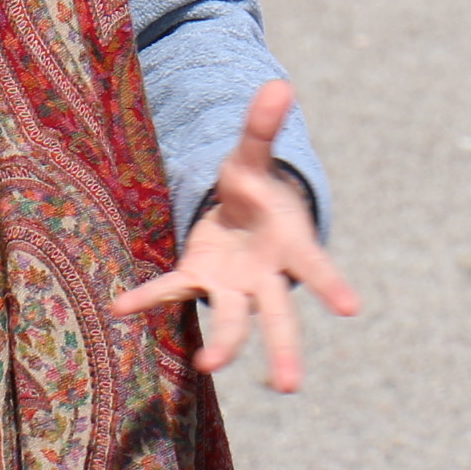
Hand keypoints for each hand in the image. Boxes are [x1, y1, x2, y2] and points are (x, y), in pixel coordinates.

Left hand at [109, 80, 358, 391]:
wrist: (240, 216)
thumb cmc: (255, 190)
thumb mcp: (252, 155)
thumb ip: (262, 126)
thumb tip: (279, 83)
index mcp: (290, 246)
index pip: (316, 266)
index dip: (332, 284)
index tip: (351, 308)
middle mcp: (265, 277)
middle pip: (279, 317)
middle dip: (284, 350)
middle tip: (289, 386)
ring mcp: (231, 285)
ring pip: (231, 321)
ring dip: (222, 344)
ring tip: (207, 364)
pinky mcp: (197, 280)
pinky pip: (172, 291)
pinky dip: (147, 298)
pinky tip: (119, 307)